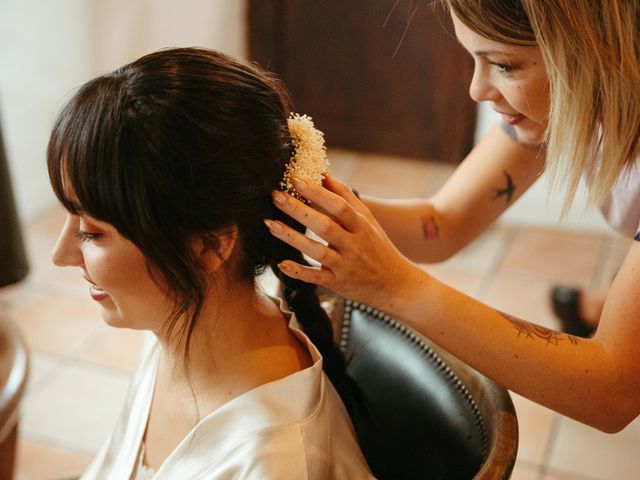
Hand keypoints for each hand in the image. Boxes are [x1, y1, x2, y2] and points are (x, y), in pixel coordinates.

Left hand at [266, 175, 421, 312]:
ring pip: (317, 251)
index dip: (317, 193)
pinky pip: (316, 278)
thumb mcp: (367, 220)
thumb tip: (324, 174)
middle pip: (325, 226)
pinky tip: (282, 264)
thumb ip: (346, 197)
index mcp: (361, 226)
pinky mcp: (337, 283)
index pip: (339, 206)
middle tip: (276, 195)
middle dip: (299, 210)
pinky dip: (299, 271)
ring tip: (271, 224)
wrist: (395, 284)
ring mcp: (345, 265)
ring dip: (293, 238)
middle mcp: (354, 245)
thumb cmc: (377, 247)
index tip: (296, 179)